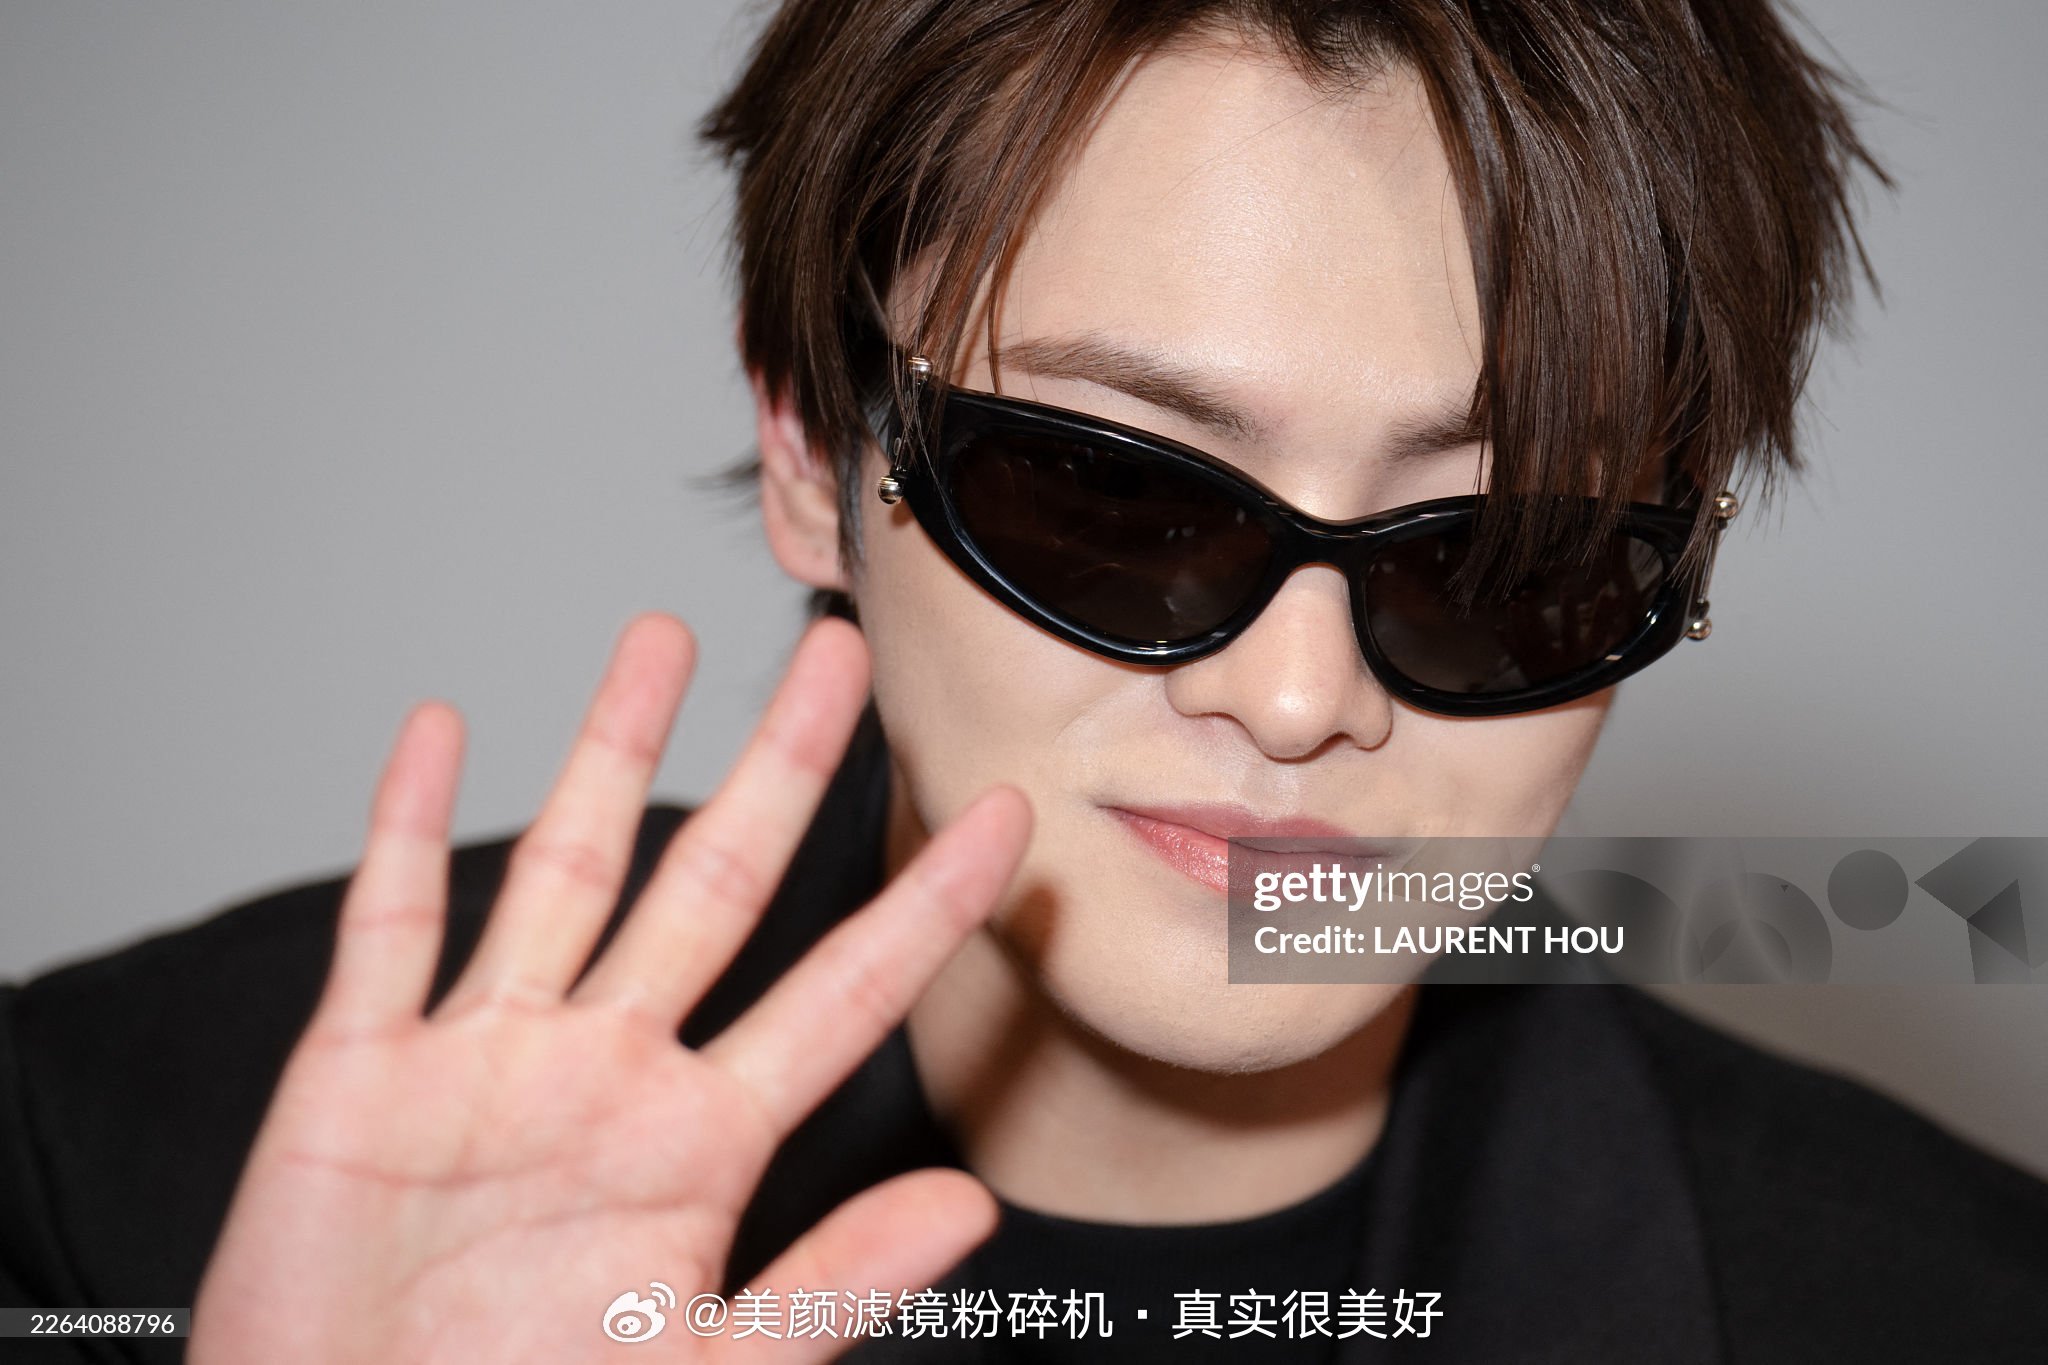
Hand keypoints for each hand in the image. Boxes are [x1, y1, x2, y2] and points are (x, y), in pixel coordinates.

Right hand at [189, 613, 1031, 1361]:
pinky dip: (408, 828)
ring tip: (663, 642)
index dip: (927, 908)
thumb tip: (971, 1211)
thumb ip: (832, 1287)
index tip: (1006, 822)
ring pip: (567, 869)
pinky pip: (391, 927)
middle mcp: (604, 1073)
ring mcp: (487, 1058)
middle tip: (842, 657)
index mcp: (698, 1143)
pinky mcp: (361, 1072)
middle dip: (780, 768)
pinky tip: (439, 733)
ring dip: (611, 751)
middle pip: (714, 886)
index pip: (842, 995)